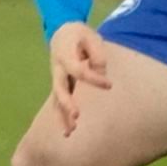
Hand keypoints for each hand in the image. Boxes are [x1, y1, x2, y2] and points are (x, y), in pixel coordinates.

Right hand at [48, 22, 112, 136]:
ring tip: (69, 133)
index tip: (109, 85)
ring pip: (57, 100)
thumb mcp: (91, 36)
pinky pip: (58, 102)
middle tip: (76, 116)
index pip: (79, 71)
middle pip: (60, 89)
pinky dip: (61, 116)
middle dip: (67, 103)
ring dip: (62, 116)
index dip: (93, 79)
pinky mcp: (60, 85)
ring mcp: (57, 79)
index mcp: (65, 55)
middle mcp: (58, 69)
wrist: (61, 32)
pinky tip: (67, 131)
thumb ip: (97, 53)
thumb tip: (101, 72)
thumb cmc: (79, 34)